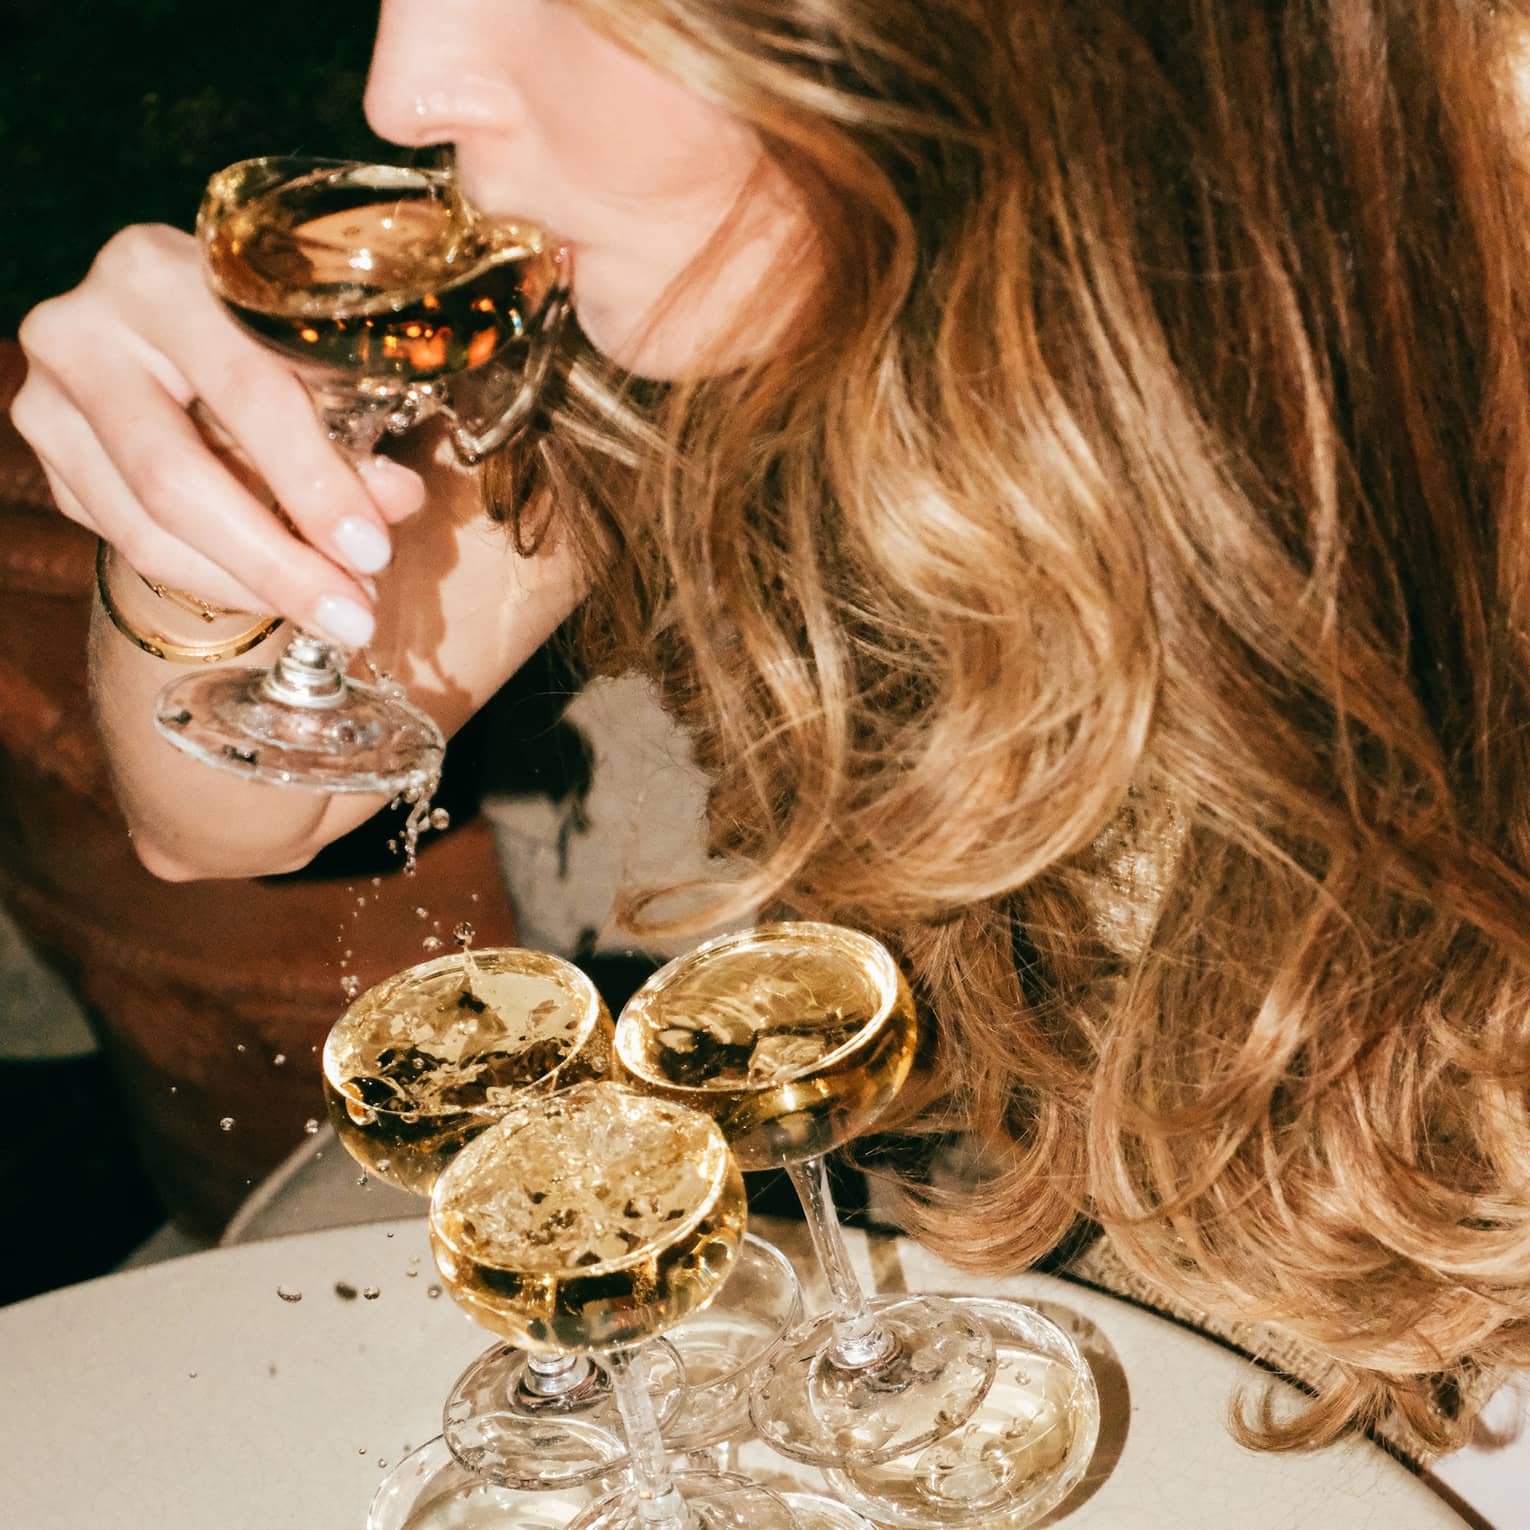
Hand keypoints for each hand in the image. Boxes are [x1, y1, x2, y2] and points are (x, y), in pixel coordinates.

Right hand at [12, 223, 427, 646]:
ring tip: (331, 612)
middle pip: (176, 478)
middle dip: (277, 561)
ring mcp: (51, 398)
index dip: (312, 482)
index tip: (372, 550)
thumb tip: (396, 500)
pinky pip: (131, 543)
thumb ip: (351, 427)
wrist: (174, 321)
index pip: (244, 392)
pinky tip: (278, 592)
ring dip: (251, 587)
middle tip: (354, 613)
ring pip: (146, 529)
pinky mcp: (52, 457)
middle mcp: (83, 330)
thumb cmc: (258, 329)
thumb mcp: (311, 360)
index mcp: (158, 274)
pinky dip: (215, 580)